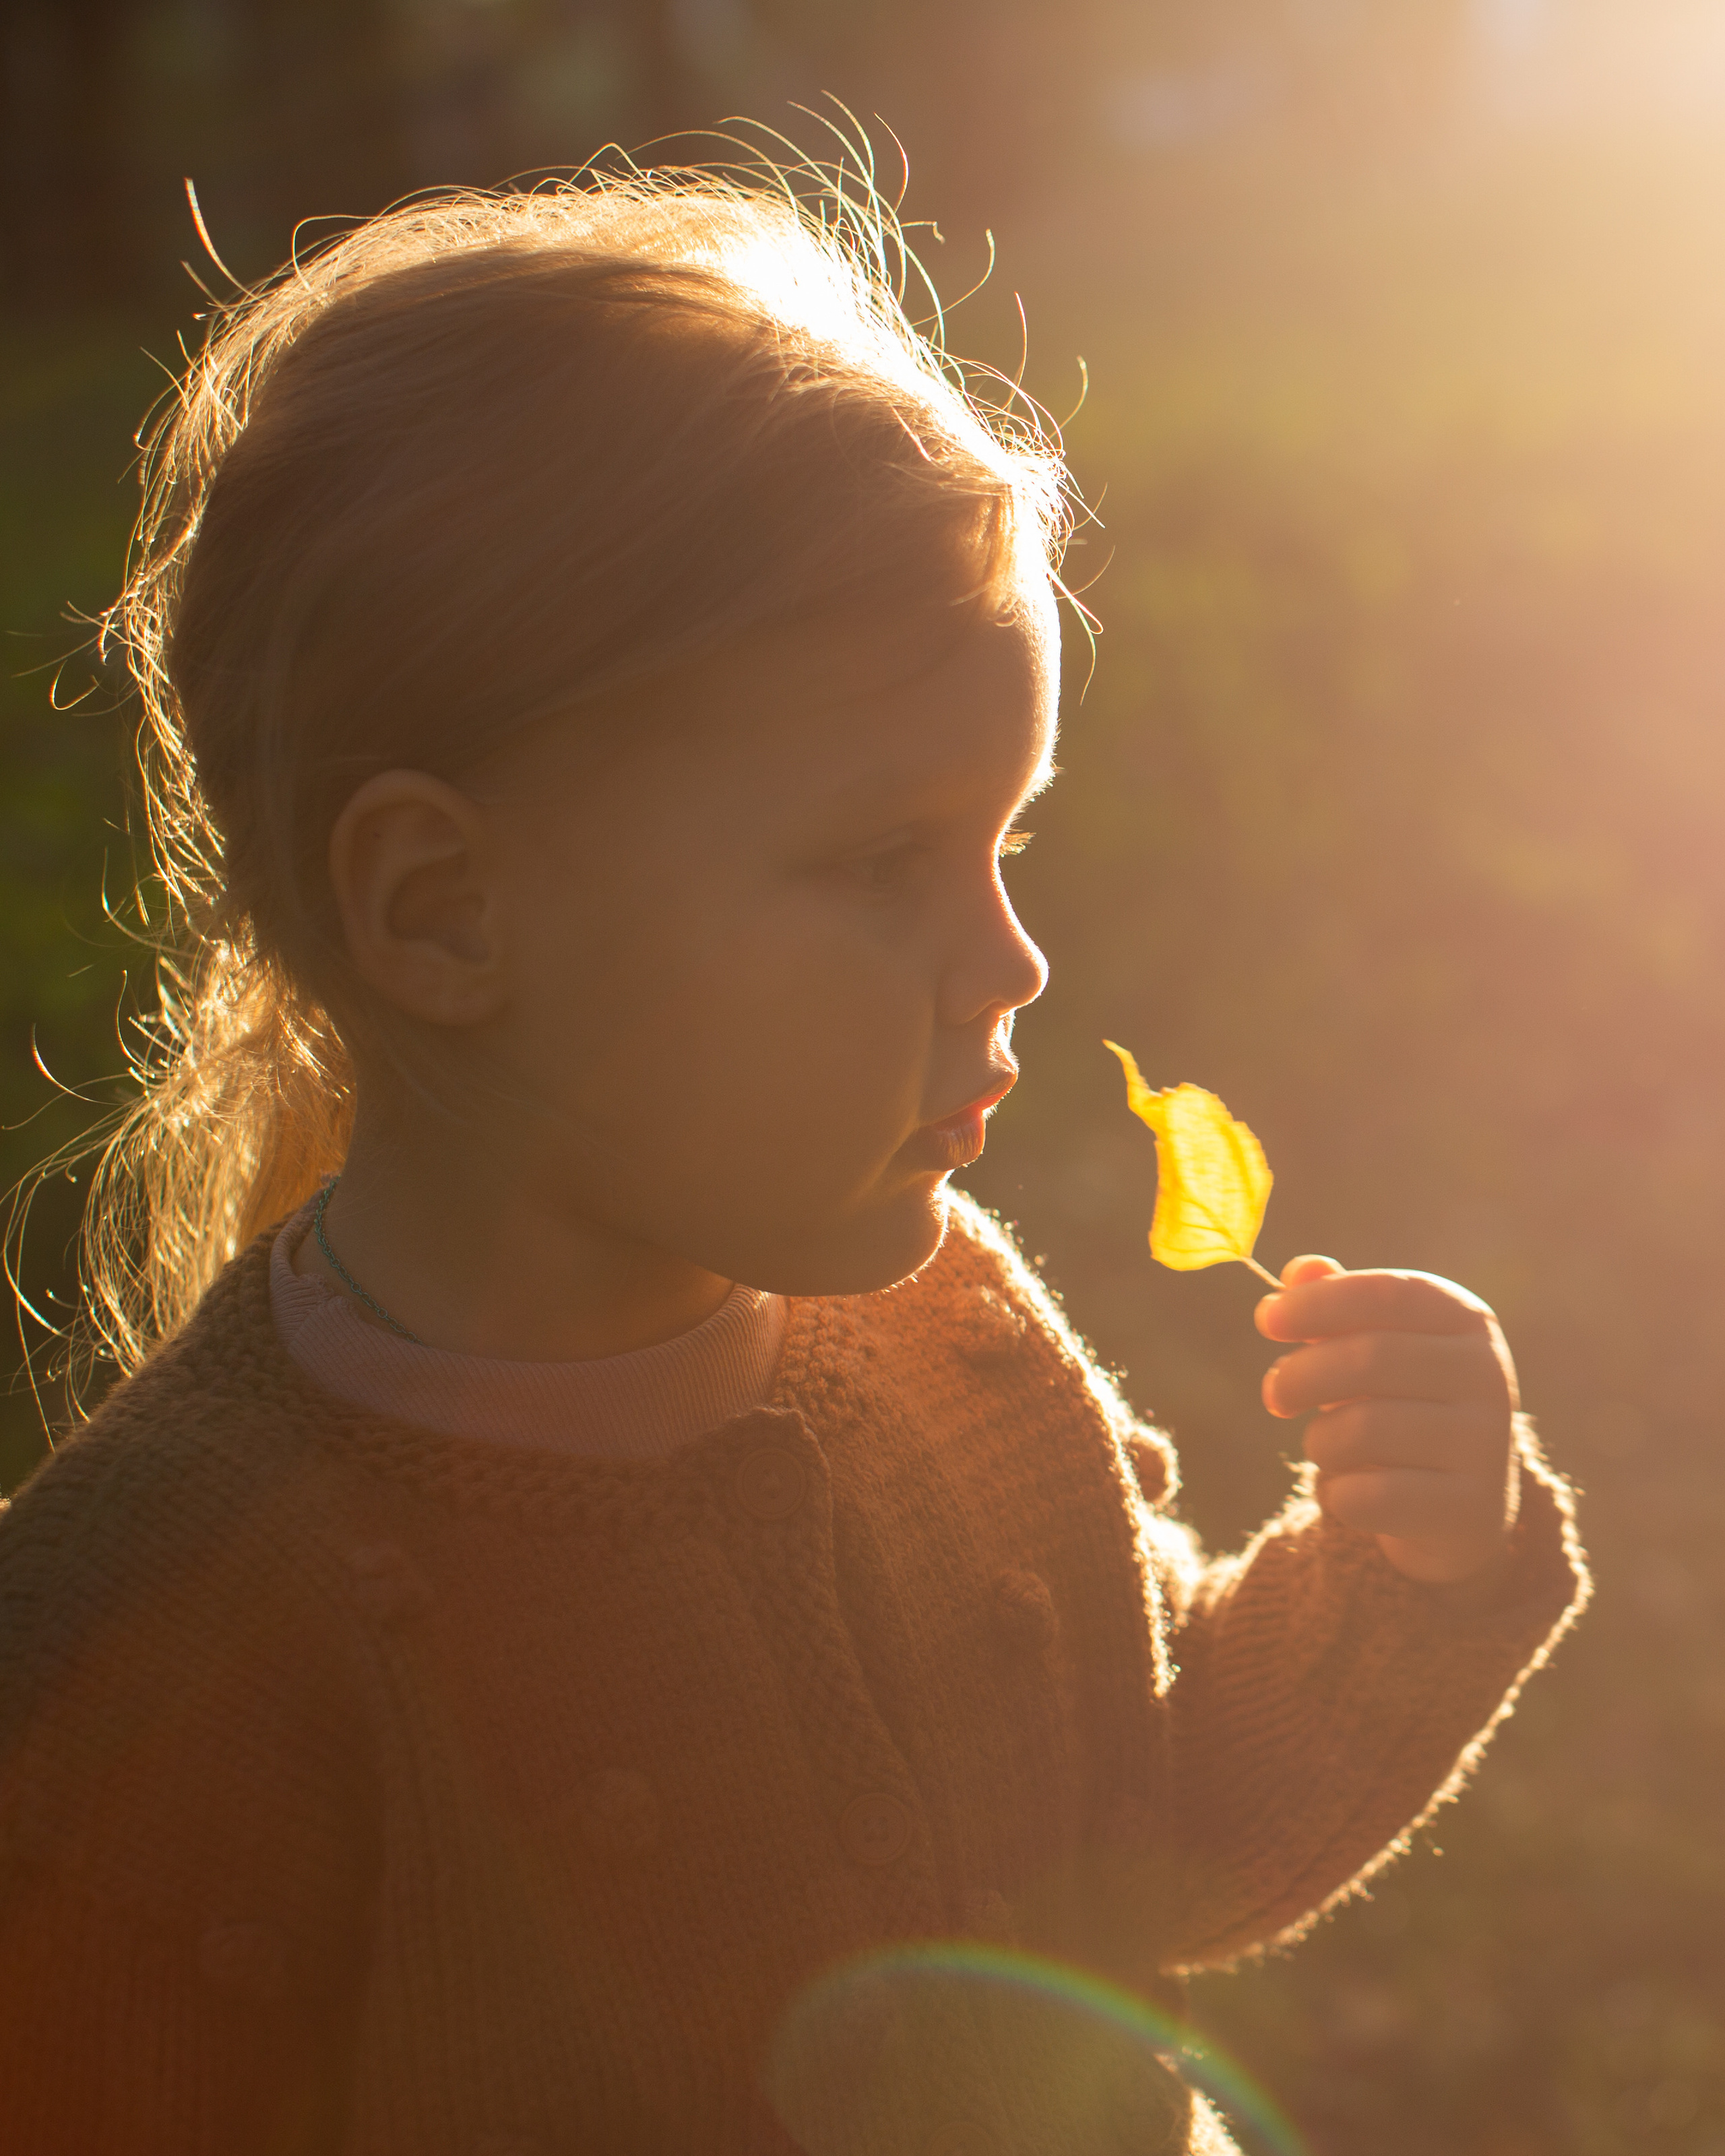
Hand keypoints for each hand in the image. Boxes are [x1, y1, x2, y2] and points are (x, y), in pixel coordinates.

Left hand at [1256, 1256, 1518, 1585]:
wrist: (1459, 1507)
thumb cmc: (1401, 1405)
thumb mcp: (1373, 1347)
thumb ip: (1335, 1305)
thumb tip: (1302, 1270)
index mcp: (1466, 1319)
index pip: (1386, 1293)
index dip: (1318, 1302)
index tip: (1268, 1320)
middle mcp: (1488, 1375)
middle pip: (1368, 1358)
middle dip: (1300, 1375)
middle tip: (1274, 1395)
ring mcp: (1486, 1445)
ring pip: (1361, 1431)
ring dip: (1320, 1442)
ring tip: (1327, 1447)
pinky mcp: (1471, 1509)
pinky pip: (1369, 1497)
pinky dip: (1337, 1495)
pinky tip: (1350, 1493)